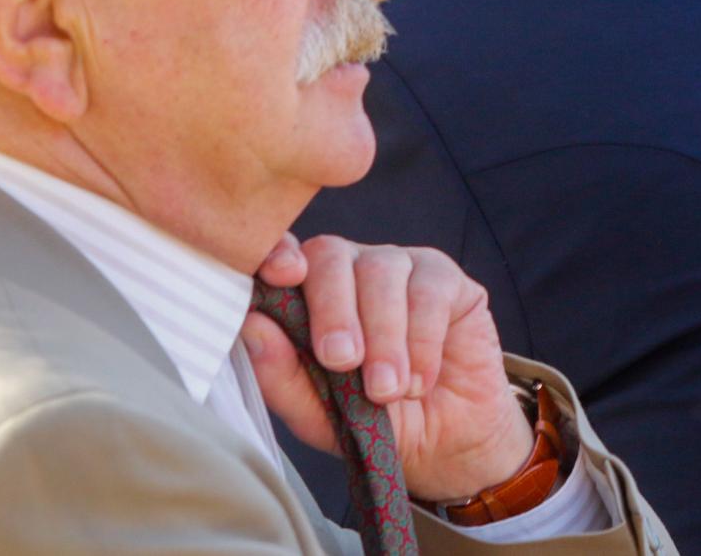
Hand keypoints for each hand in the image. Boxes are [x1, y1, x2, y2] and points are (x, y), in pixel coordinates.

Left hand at [244, 234, 534, 502]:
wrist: (443, 446)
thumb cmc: (374, 422)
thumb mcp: (319, 415)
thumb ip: (282, 376)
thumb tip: (252, 328)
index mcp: (309, 293)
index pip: (286, 254)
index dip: (280, 255)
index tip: (283, 276)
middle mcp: (352, 270)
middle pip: (332, 256)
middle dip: (333, 310)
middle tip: (342, 361)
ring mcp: (402, 268)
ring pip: (383, 272)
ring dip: (383, 337)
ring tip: (386, 390)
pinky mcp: (448, 281)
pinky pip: (430, 292)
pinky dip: (422, 342)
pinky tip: (418, 381)